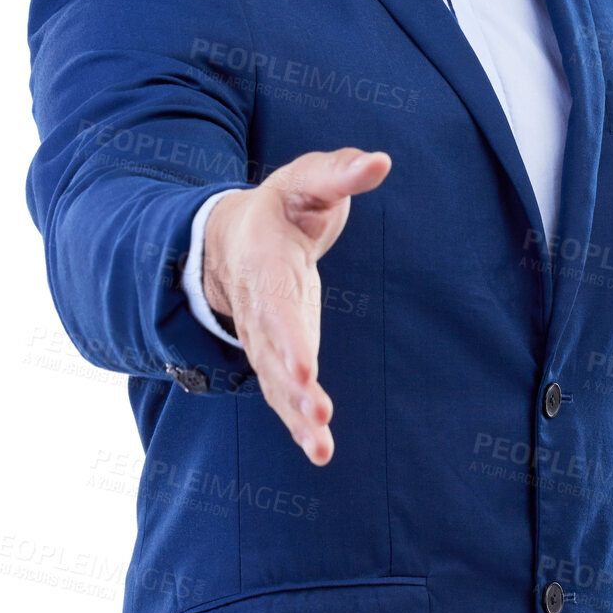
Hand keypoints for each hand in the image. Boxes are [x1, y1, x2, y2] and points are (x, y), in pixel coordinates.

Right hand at [201, 146, 390, 465]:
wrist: (232, 237)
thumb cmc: (282, 205)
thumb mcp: (307, 180)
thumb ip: (340, 173)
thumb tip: (380, 162)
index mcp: (264, 263)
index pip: (276, 305)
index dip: (289, 338)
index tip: (304, 370)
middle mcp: (258, 309)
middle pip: (271, 353)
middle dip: (291, 386)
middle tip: (315, 413)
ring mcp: (264, 338)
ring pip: (273, 382)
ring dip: (296, 416)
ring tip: (320, 447)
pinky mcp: (277, 356)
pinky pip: (282, 394)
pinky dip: (298, 422)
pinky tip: (319, 450)